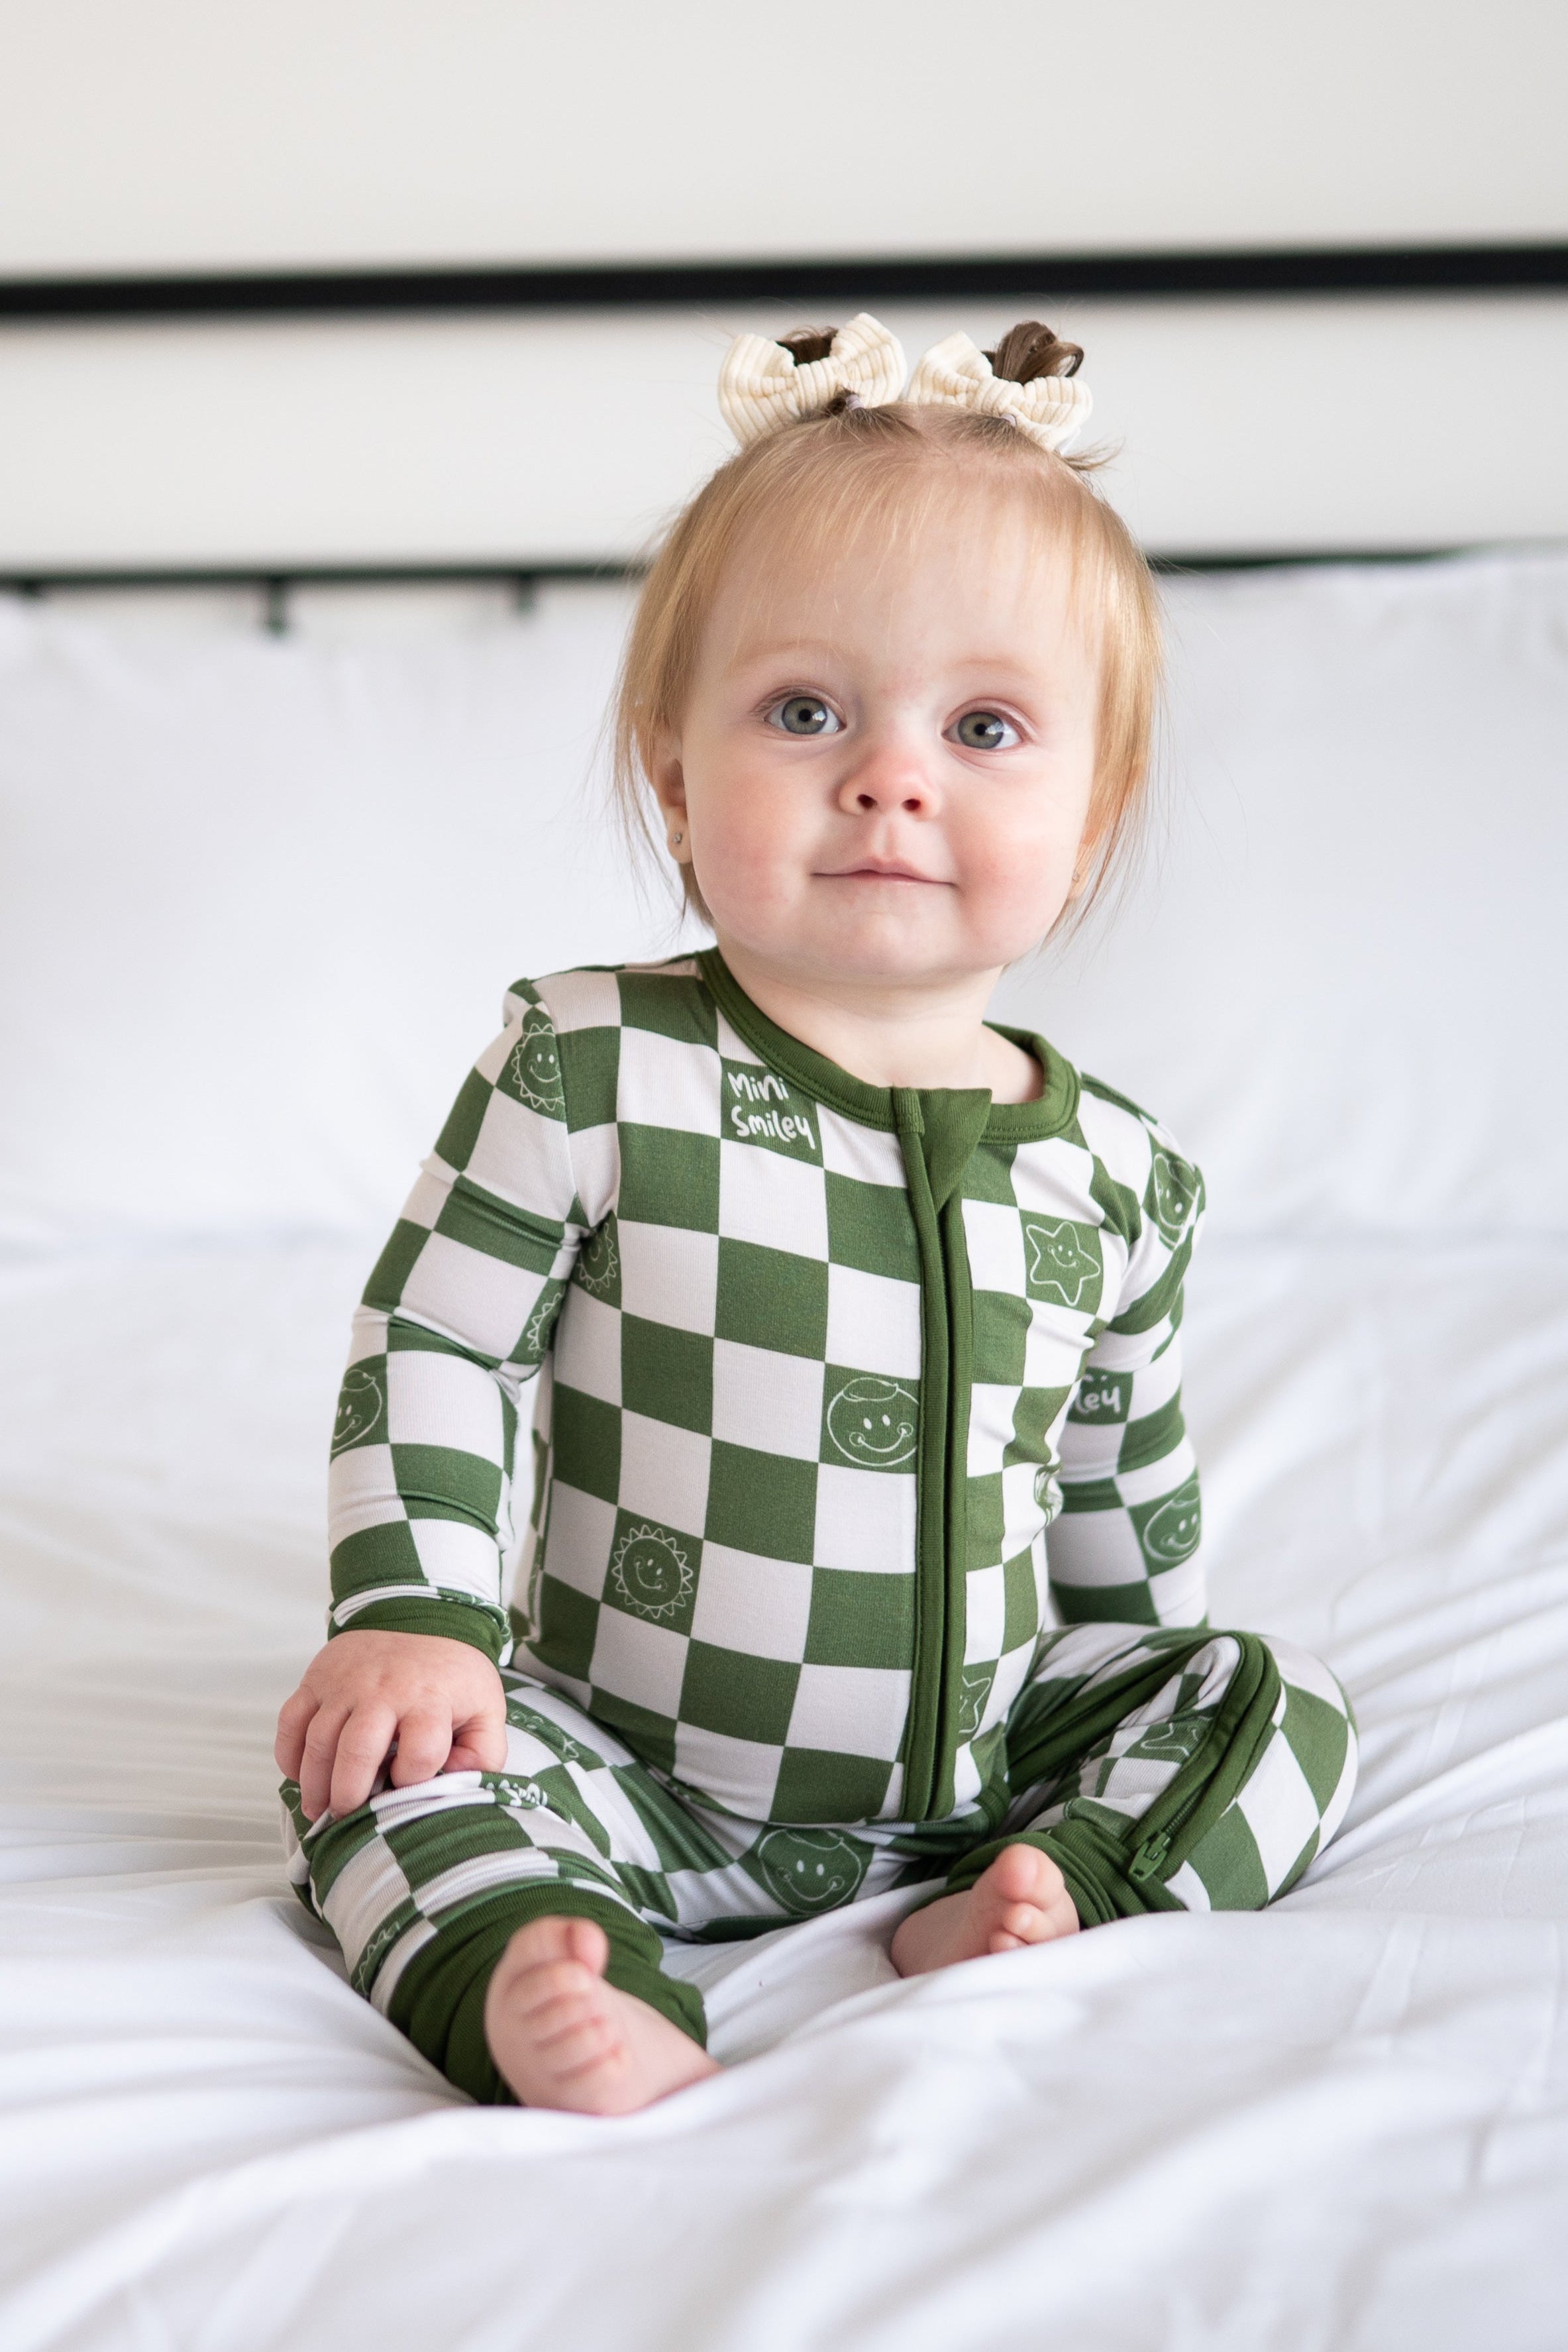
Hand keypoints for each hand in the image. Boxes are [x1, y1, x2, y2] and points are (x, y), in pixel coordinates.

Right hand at [274, 1629, 507, 1821]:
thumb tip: (456, 1783)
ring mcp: (345, 1683)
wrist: (421, 1619)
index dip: (412, 1780)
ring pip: (319, 1740)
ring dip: (314, 1784)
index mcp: (430, 1699)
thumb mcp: (485, 1709)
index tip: (405, 1787)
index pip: (420, 1752)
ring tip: (319, 1809)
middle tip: (346, 1817)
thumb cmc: (451, 1677)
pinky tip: (300, 1776)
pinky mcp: (318, 1678)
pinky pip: (291, 1720)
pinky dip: (289, 1754)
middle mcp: (384, 1689)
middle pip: (358, 1750)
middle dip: (348, 1795)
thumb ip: (483, 1754)